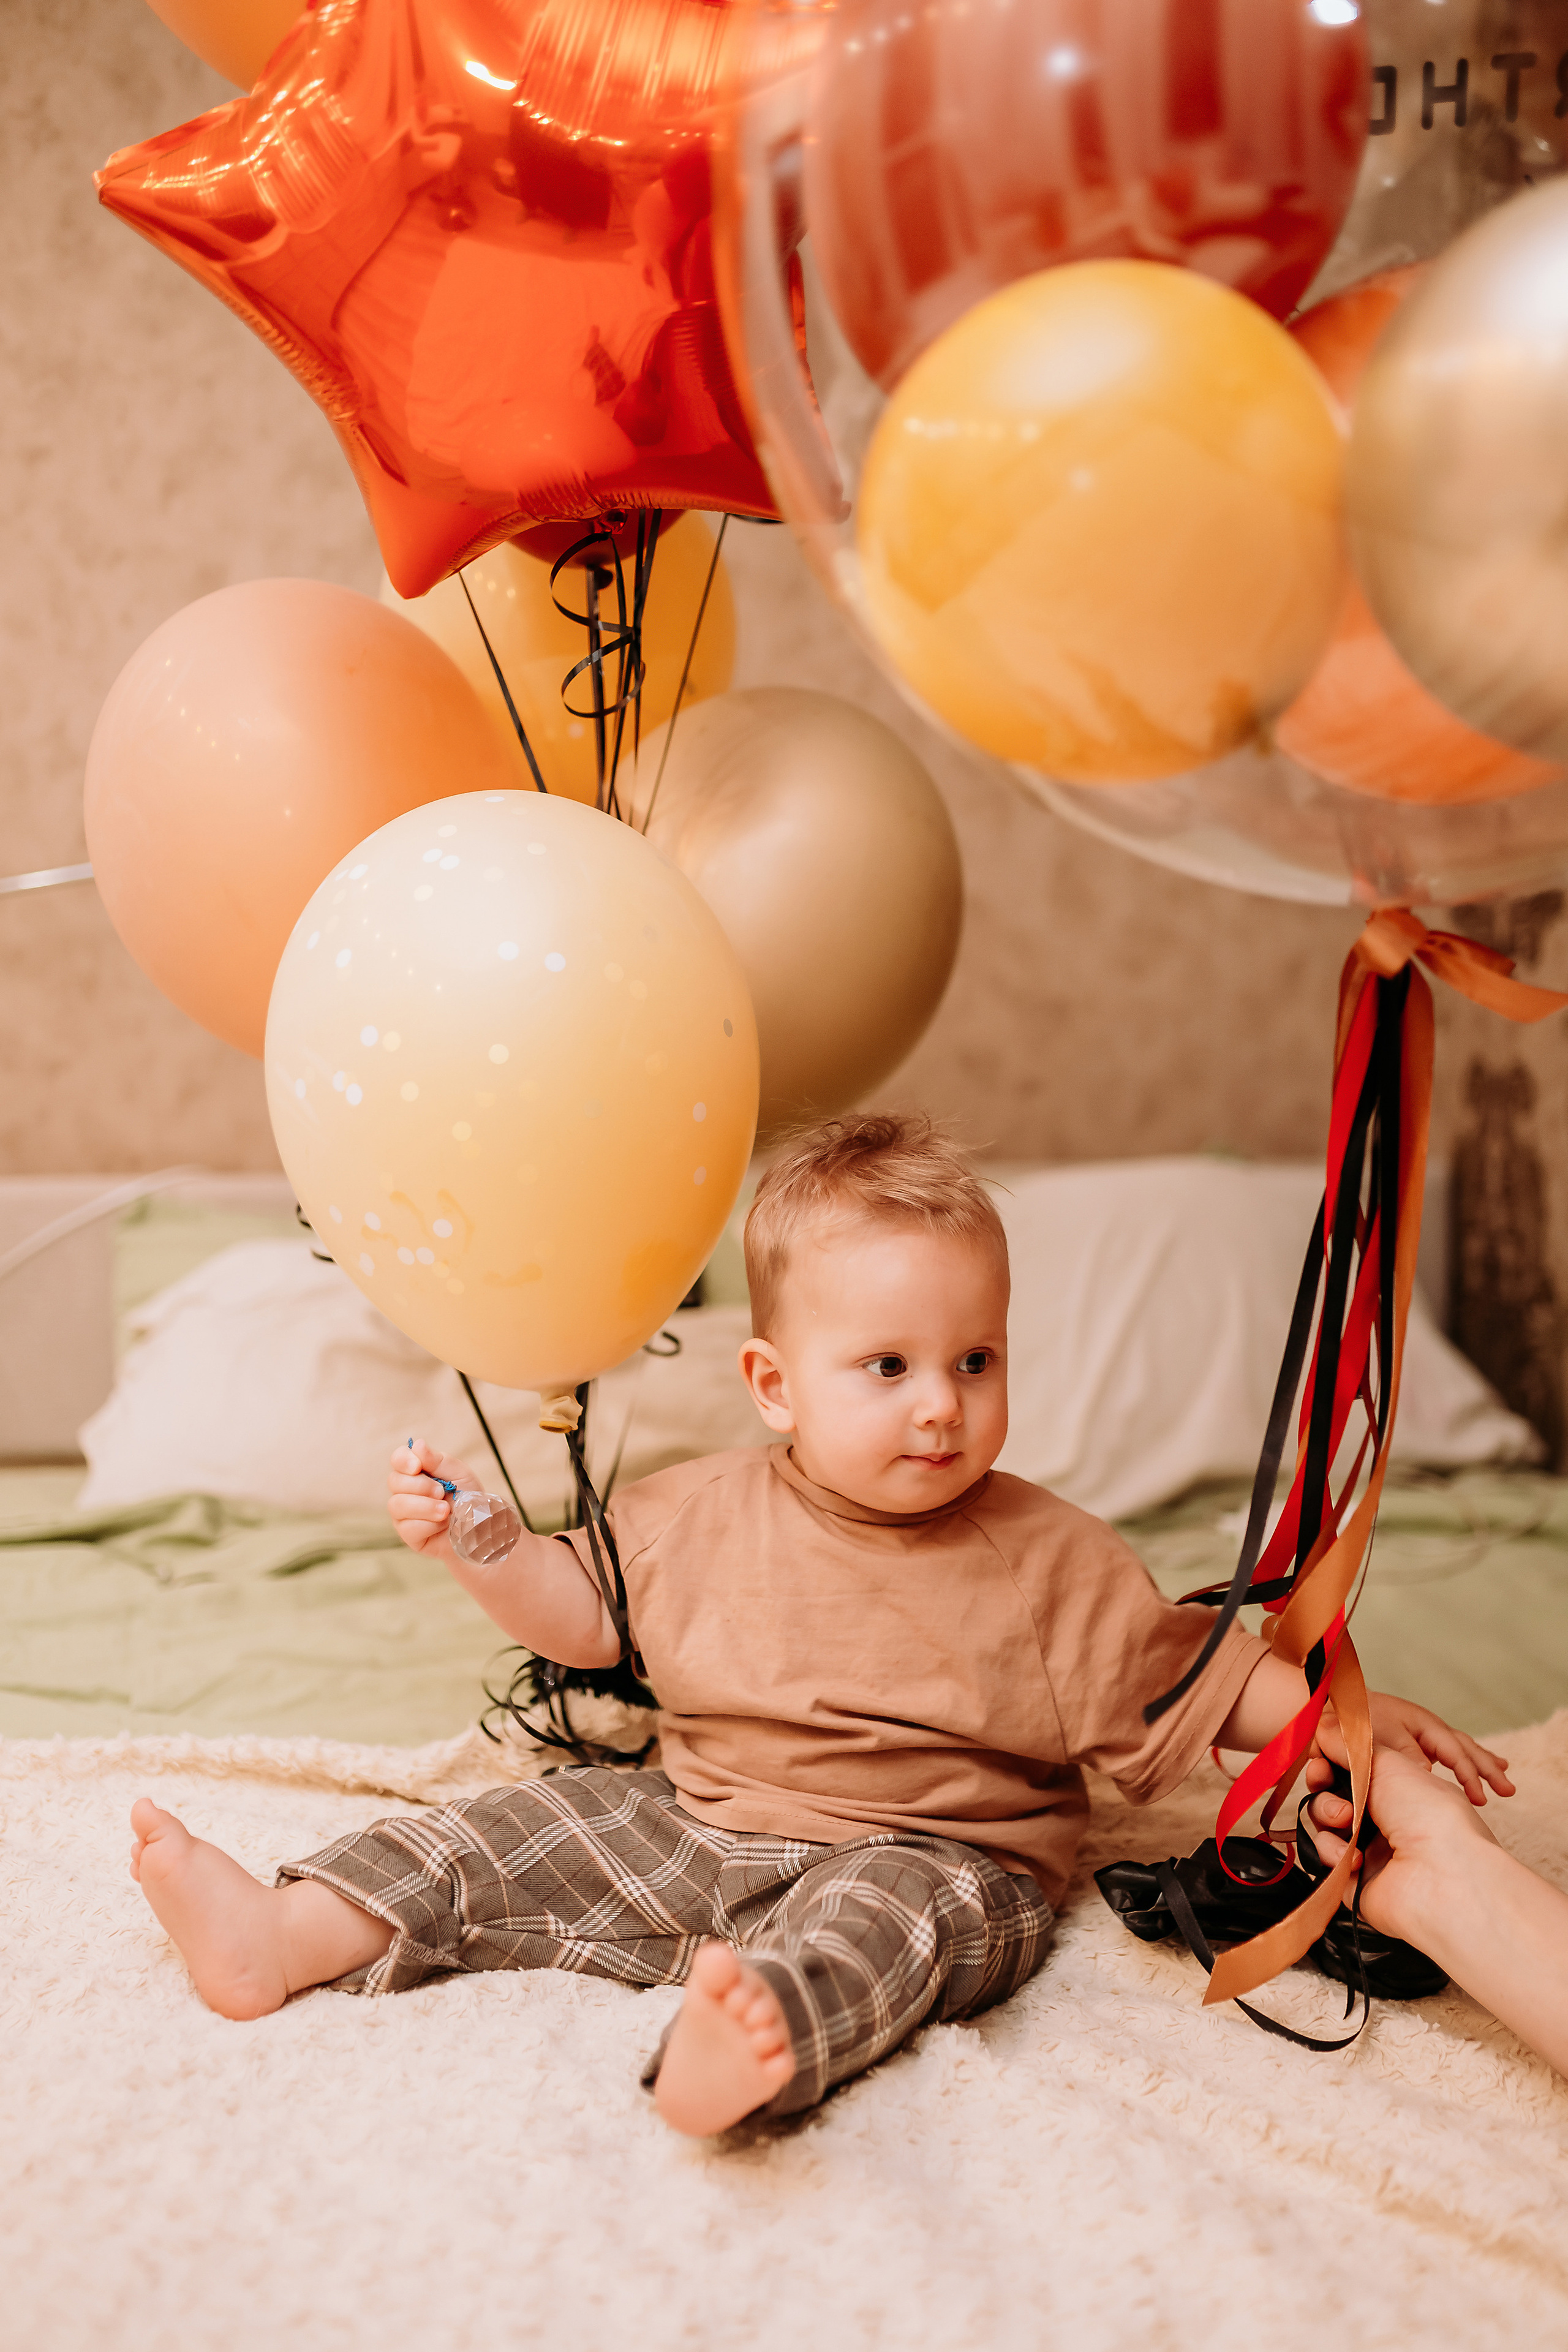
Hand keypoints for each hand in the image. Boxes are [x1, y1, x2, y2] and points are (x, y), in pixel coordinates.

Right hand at [387, 1437, 479, 1559]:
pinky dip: (429, 1525)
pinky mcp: (408, 1535)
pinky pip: (408, 1527)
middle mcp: (404, 1491)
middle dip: (421, 1486)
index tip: (417, 1466)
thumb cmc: (467, 1498)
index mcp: (416, 1472)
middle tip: (442, 1492)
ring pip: (397, 1505)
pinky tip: (442, 1525)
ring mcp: (403, 1514)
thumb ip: (437, 1460)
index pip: (398, 1459)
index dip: (403, 1460)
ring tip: (446, 1510)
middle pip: (394, 1481)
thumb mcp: (458, 1474)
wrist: (478, 1527)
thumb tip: (417, 1444)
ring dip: (425, 1506)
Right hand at [1304, 1743, 1498, 1944]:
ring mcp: (1368, 1850)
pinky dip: (1333, 1851)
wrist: (1442, 1877)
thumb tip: (1321, 1726)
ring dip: (1328, 1814)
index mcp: (1399, 1789)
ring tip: (1346, 1820)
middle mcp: (1384, 1818)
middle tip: (1321, 1777)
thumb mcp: (1390, 1762)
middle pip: (1334, 1792)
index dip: (1332, 1759)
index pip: (1353, 1769)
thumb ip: (1350, 1744)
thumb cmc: (1427, 1813)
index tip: (1321, 1752)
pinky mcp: (1353, 1879)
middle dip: (1323, 1782)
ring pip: (1325, 1823)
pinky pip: (1326, 1857)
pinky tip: (1353, 1856)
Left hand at [1322, 1690, 1514, 1806]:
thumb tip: (1428, 1774)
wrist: (1323, 1705)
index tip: (1481, 1799)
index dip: (1469, 1774)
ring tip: (1503, 1778)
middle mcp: (1422, 1725)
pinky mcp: (1409, 1738)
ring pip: (1457, 1746)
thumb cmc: (1345, 1723)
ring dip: (1481, 1763)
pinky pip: (1444, 1749)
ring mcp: (1417, 1730)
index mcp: (1418, 1722)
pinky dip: (1463, 1760)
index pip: (1453, 1750)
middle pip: (1462, 1746)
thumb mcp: (1373, 1740)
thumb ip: (1401, 1755)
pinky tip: (1472, 1770)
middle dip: (1486, 1768)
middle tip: (1509, 1790)